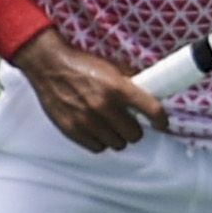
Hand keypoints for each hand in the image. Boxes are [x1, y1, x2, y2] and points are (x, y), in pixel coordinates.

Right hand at [17, 30, 166, 152]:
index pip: (152, 111)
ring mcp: (87, 120)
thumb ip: (132, 82)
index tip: (161, 124)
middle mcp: (104, 106)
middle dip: (135, 129)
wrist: (49, 65)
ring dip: (117, 137)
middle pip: (135, 134)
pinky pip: (97, 148)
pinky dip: (100, 141)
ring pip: (117, 144)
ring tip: (111, 126)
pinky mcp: (72, 129)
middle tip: (129, 122)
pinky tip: (98, 130)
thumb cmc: (80, 65)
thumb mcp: (112, 67)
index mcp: (118, 88)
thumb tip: (151, 92)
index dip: (161, 121)